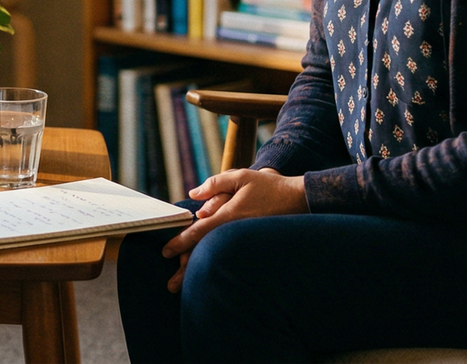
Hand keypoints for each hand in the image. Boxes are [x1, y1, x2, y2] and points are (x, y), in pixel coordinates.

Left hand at [160, 168, 306, 291]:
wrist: (300, 200)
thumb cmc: (269, 187)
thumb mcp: (240, 177)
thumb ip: (215, 184)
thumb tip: (193, 194)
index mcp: (229, 216)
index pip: (199, 232)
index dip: (181, 242)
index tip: (166, 253)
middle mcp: (235, 232)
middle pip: (206, 252)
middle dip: (187, 270)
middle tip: (171, 285)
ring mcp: (245, 241)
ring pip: (218, 259)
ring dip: (201, 274)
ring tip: (186, 289)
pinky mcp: (254, 246)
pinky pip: (232, 259)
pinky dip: (219, 268)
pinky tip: (212, 279)